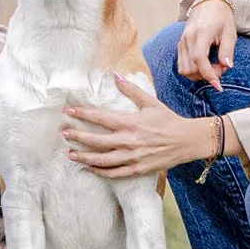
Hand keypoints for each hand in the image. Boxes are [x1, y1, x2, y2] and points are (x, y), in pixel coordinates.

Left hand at [62, 77, 215, 179]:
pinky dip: (100, 171)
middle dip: (77, 137)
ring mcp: (132, 157)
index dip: (82, 114)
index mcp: (131, 123)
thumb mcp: (150, 103)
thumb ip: (131, 90)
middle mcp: (129, 141)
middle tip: (63, 134)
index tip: (68, 112)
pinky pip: (114, 173)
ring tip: (70, 154)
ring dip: (84, 157)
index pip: (100, 118)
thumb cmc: (168, 120)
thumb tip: (116, 75)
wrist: (186, 141)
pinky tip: (89, 168)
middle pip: (96, 140)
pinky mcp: (137, 169)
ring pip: (102, 160)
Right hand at [178, 0, 237, 88]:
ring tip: (213, 66)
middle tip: (222, 68)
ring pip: (184, 70)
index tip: (218, 86)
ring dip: (199, 74)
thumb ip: (227, 50)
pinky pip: (182, 65)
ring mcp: (182, 42)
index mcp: (201, 33)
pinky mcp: (180, 45)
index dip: (208, 74)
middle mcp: (188, 38)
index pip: (199, 59)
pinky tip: (205, 65)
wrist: (209, 5)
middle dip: (207, 74)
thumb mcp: (230, 33)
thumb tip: (227, 66)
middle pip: (191, 68)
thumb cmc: (222, 18)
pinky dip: (193, 70)